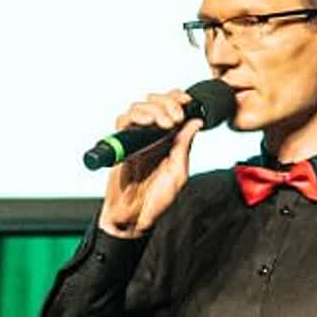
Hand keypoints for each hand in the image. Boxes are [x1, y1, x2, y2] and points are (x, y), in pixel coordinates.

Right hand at [98, 89, 203, 238]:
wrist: (135, 218)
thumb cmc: (156, 200)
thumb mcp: (178, 173)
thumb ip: (184, 146)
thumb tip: (196, 121)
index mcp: (168, 140)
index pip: (171, 108)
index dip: (178, 99)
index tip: (187, 101)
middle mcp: (151, 136)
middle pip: (155, 101)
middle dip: (167, 102)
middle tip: (176, 116)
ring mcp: (135, 139)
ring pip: (139, 107)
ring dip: (154, 109)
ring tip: (165, 123)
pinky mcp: (120, 145)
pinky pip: (123, 121)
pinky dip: (136, 116)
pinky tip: (148, 123)